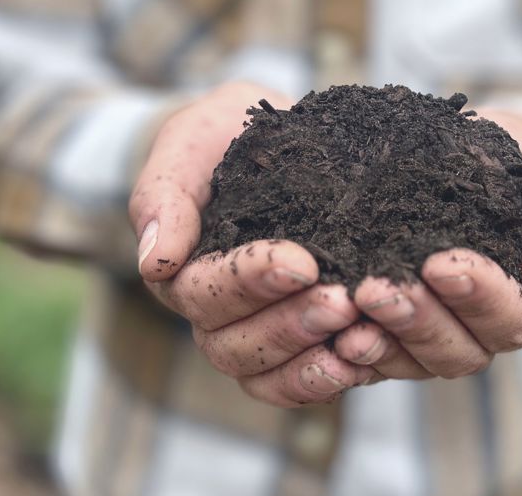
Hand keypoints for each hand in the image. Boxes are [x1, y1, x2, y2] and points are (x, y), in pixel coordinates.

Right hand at [129, 82, 374, 406]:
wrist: (271, 144)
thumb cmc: (223, 140)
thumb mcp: (190, 145)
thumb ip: (165, 196)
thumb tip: (154, 261)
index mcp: (183, 271)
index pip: (204, 293)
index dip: (250, 283)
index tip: (302, 262)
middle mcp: (215, 313)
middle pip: (233, 346)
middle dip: (288, 326)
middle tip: (341, 302)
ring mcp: (254, 331)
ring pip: (265, 373)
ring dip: (311, 358)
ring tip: (360, 334)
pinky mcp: (296, 340)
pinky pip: (298, 381)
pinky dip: (328, 377)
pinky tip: (366, 357)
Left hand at [333, 110, 521, 379]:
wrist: (463, 152)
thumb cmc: (512, 168)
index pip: (510, 318)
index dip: (478, 296)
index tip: (441, 263)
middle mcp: (478, 331)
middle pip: (458, 350)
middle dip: (418, 320)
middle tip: (377, 290)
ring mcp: (432, 337)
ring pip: (414, 360)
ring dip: (381, 338)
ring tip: (347, 307)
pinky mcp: (391, 335)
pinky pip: (374, 359)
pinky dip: (352, 353)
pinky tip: (329, 334)